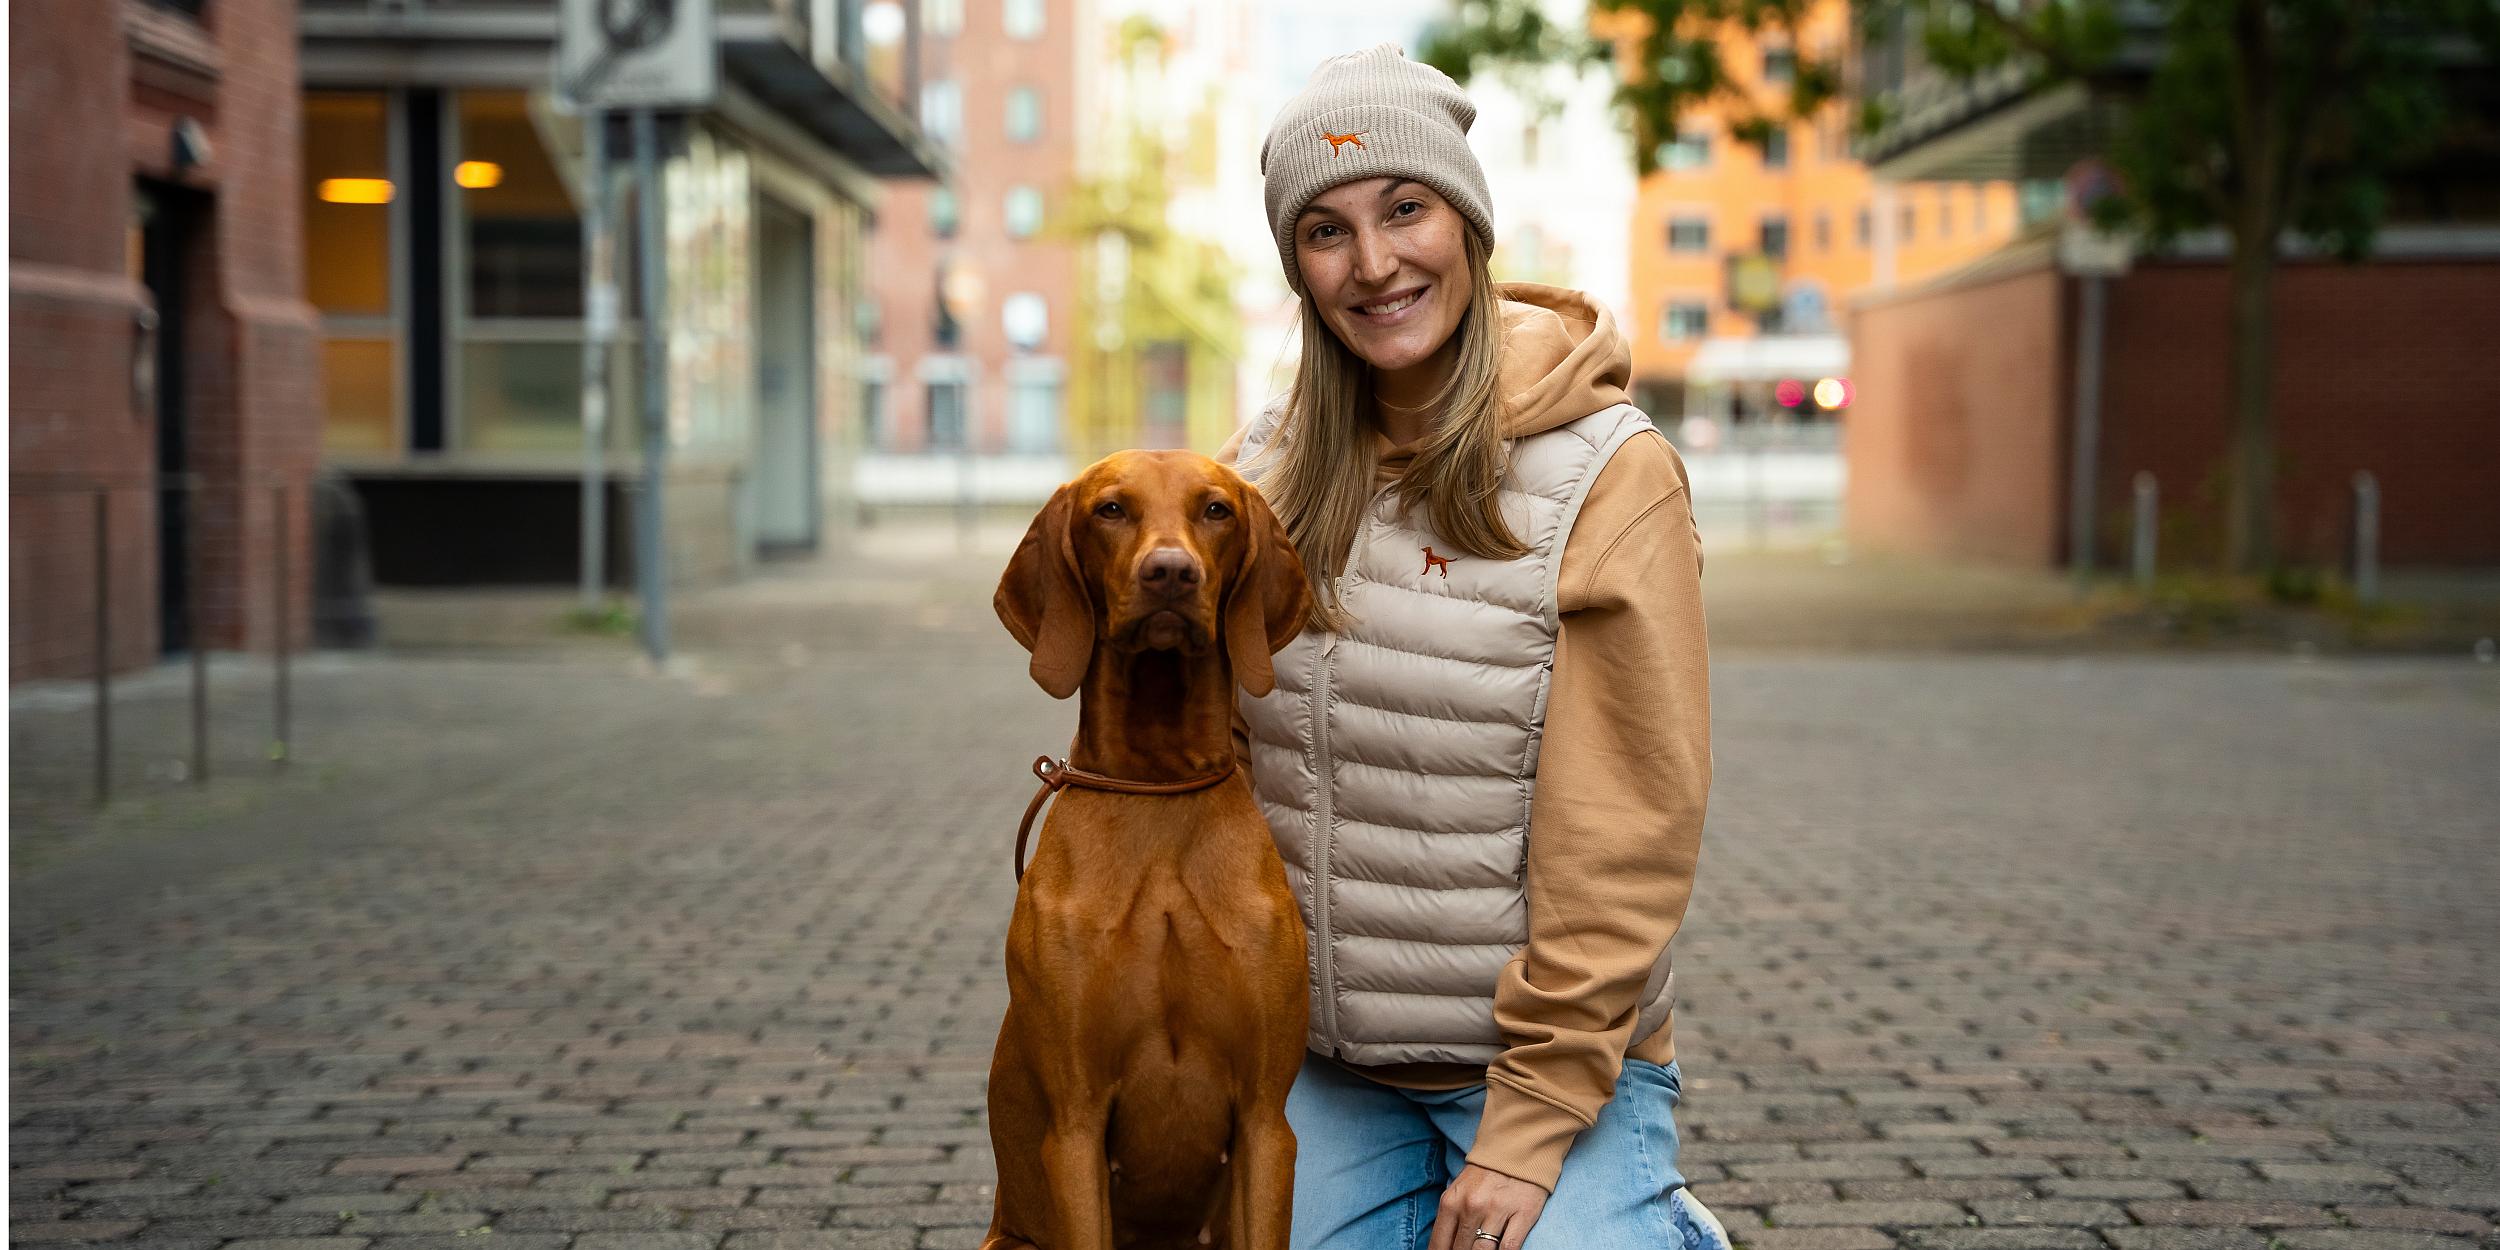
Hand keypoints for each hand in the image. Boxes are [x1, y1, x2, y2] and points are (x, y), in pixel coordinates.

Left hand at [1428, 1162, 1549, 1249]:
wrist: (1517, 1150)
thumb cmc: (1484, 1175)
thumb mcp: (1458, 1191)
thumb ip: (1450, 1219)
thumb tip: (1443, 1247)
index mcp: (1452, 1201)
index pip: (1440, 1244)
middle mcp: (1472, 1206)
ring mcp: (1497, 1210)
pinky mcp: (1522, 1213)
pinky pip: (1509, 1247)